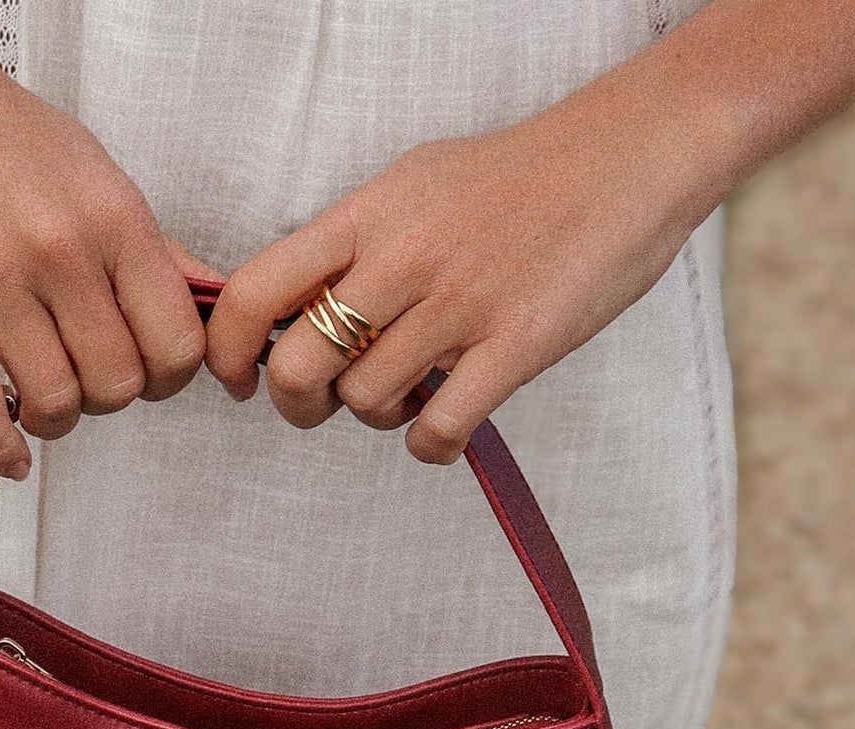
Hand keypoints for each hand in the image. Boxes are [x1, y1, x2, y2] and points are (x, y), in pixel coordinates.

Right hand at [0, 4, 218, 476]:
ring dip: (54, 422)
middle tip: (83, 384)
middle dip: (107, 402)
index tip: (147, 378)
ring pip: (56, 403)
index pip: (177, 344)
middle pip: (119, 385)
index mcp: (114, 218)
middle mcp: (61, 250)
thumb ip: (148, 246)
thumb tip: (207, 301)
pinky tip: (10, 456)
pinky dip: (2, 450)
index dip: (168, 379)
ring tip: (39, 403)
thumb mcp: (93, 172)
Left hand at [204, 89, 700, 464]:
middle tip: (325, 404)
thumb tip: (288, 304)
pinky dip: (430, 444)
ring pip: (365, 403)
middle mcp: (403, 260)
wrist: (628, 157)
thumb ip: (349, 245)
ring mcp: (459, 305)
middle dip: (298, 406)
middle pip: (298, 367)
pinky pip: (437, 428)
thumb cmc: (514, 179)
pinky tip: (443, 425)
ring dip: (376, 420)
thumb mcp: (412, 185)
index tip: (241, 379)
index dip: (226, 352)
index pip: (256, 291)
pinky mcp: (515, 346)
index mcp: (368, 218)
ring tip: (409, 394)